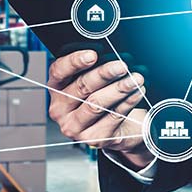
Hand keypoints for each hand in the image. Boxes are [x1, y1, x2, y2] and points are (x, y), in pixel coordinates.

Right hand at [47, 50, 153, 169]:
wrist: (115, 127)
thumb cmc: (100, 96)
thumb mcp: (90, 81)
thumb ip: (91, 68)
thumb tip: (108, 53)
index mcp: (56, 89)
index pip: (59, 72)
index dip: (75, 62)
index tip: (93, 55)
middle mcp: (60, 109)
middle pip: (81, 87)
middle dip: (104, 74)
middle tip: (121, 66)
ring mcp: (75, 127)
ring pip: (97, 104)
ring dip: (118, 89)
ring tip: (134, 80)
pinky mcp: (93, 139)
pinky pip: (112, 117)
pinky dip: (127, 103)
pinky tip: (136, 93)